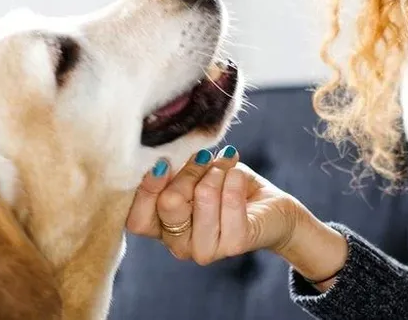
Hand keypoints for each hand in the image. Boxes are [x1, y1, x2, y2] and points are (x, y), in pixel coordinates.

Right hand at [125, 146, 305, 264]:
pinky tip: (238, 176)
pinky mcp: (233, 245)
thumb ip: (175, 171)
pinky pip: (230, 203)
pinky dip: (234, 180)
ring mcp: (204, 249)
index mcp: (161, 227)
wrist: (271, 207)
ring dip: (216, 174)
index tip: (163, 161)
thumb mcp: (195, 173)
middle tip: (204, 158)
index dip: (146, 189)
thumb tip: (162, 157)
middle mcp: (177, 244)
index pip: (136, 219)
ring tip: (226, 169)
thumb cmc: (226, 186)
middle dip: (189, 171)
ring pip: (201, 199)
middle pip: (168, 203)